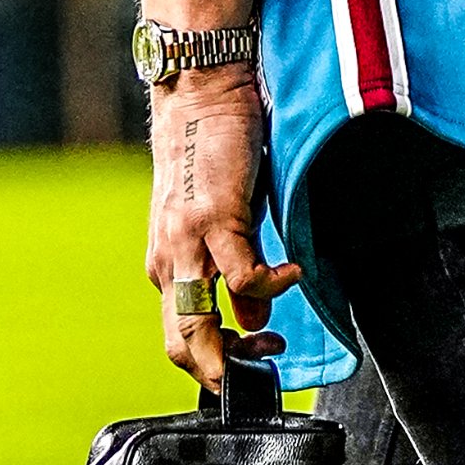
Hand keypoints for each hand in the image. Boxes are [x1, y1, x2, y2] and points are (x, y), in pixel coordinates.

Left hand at [144, 63, 302, 389]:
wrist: (200, 92)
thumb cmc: (214, 150)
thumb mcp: (220, 221)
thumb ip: (232, 274)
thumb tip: (249, 318)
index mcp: (169, 264)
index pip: (180, 339)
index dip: (215, 366)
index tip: (254, 364)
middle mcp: (169, 260)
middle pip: (181, 344)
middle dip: (223, 371)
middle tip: (265, 362)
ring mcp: (186, 241)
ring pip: (197, 324)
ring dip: (240, 345)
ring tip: (275, 333)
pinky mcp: (214, 217)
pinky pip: (245, 277)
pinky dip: (273, 287)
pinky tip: (295, 272)